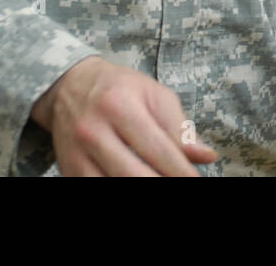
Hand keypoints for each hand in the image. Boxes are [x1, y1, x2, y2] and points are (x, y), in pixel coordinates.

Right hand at [31, 56, 217, 175]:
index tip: (195, 180)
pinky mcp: (69, 169)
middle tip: (181, 183)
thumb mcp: (153, 95)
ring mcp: (77, 154)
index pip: (159, 150)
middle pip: (135, 175)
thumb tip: (207, 156)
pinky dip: (118, 186)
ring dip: (143, 188)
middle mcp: (94, 131)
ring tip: (161, 179)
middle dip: (163, 183)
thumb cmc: (119, 89)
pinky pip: (95, 186)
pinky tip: (133, 180)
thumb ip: (179, 127)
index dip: (182, 172)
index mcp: (120, 106)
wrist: (69, 86)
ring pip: (115, 185)